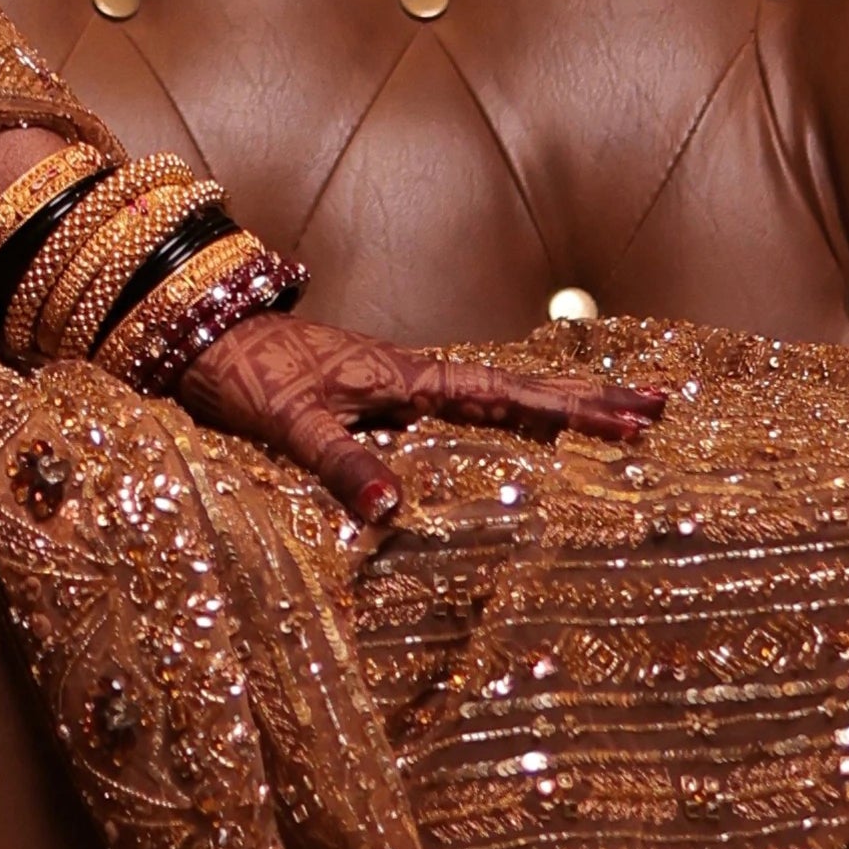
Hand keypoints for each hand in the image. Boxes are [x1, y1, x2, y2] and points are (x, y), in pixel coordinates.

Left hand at [169, 312, 663, 533]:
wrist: (193, 337)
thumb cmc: (242, 375)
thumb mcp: (292, 424)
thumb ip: (343, 463)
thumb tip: (395, 511)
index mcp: (403, 377)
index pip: (504, 396)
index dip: (568, 411)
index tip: (633, 416)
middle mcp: (408, 378)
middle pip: (514, 391)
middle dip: (583, 402)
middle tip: (656, 408)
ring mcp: (391, 387)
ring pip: (487, 398)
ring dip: (546, 408)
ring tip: (611, 416)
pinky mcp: (368, 398)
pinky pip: (451, 410)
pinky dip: (495, 418)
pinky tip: (511, 432)